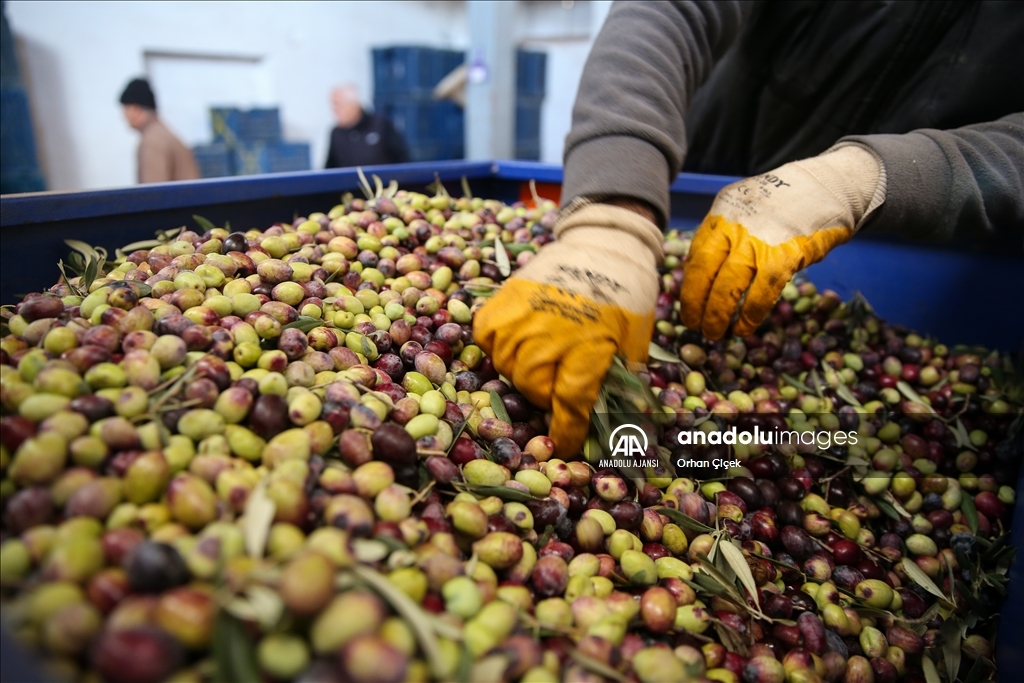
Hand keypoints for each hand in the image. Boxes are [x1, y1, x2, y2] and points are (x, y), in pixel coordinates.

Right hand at [473, 203, 662, 457]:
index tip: (562, 444)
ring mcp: (522, 312)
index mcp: (589, 344)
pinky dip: (499, 346)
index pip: (569, 402)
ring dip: (523, 372)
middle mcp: (550, 331)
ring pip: (507, 365)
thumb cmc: (626, 296)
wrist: (604, 243)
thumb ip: (618, 381)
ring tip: (541, 360)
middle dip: (545, 395)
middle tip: (557, 385)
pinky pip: (487, 337)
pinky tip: (518, 341)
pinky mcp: (503, 298)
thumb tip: (609, 423)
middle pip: (532, 386)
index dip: (564, 430)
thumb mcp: (633, 342)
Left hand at [681, 144, 884, 339]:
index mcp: (722, 213)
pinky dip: (750, 315)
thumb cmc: (786, 202)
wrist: (831, 184)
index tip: (687, 303)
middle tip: (693, 325)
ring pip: (727, 286)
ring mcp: (758, 241)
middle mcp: (734, 226)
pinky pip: (761, 293)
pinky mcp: (785, 256)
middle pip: (703, 271)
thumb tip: (707, 273)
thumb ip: (727, 235)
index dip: (689, 284)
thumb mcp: (747, 208)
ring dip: (717, 315)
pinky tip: (743, 328)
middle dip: (694, 304)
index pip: (695, 254)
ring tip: (714, 333)